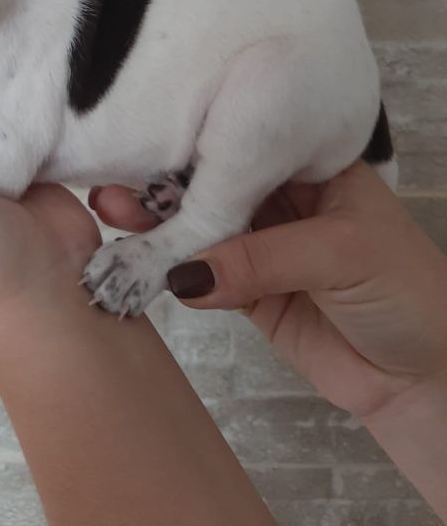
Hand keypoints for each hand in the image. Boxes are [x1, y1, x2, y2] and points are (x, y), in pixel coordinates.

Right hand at [90, 162, 446, 418]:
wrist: (425, 379)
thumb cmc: (407, 292)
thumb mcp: (342, 254)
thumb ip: (263, 258)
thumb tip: (182, 273)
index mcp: (312, 171)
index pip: (247, 149)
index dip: (198, 147)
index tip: (146, 146)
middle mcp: (284, 203)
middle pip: (215, 189)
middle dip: (166, 187)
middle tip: (112, 186)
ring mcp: (264, 250)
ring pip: (202, 233)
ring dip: (159, 230)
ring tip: (111, 216)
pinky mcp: (250, 295)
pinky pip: (205, 280)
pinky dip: (173, 275)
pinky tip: (140, 264)